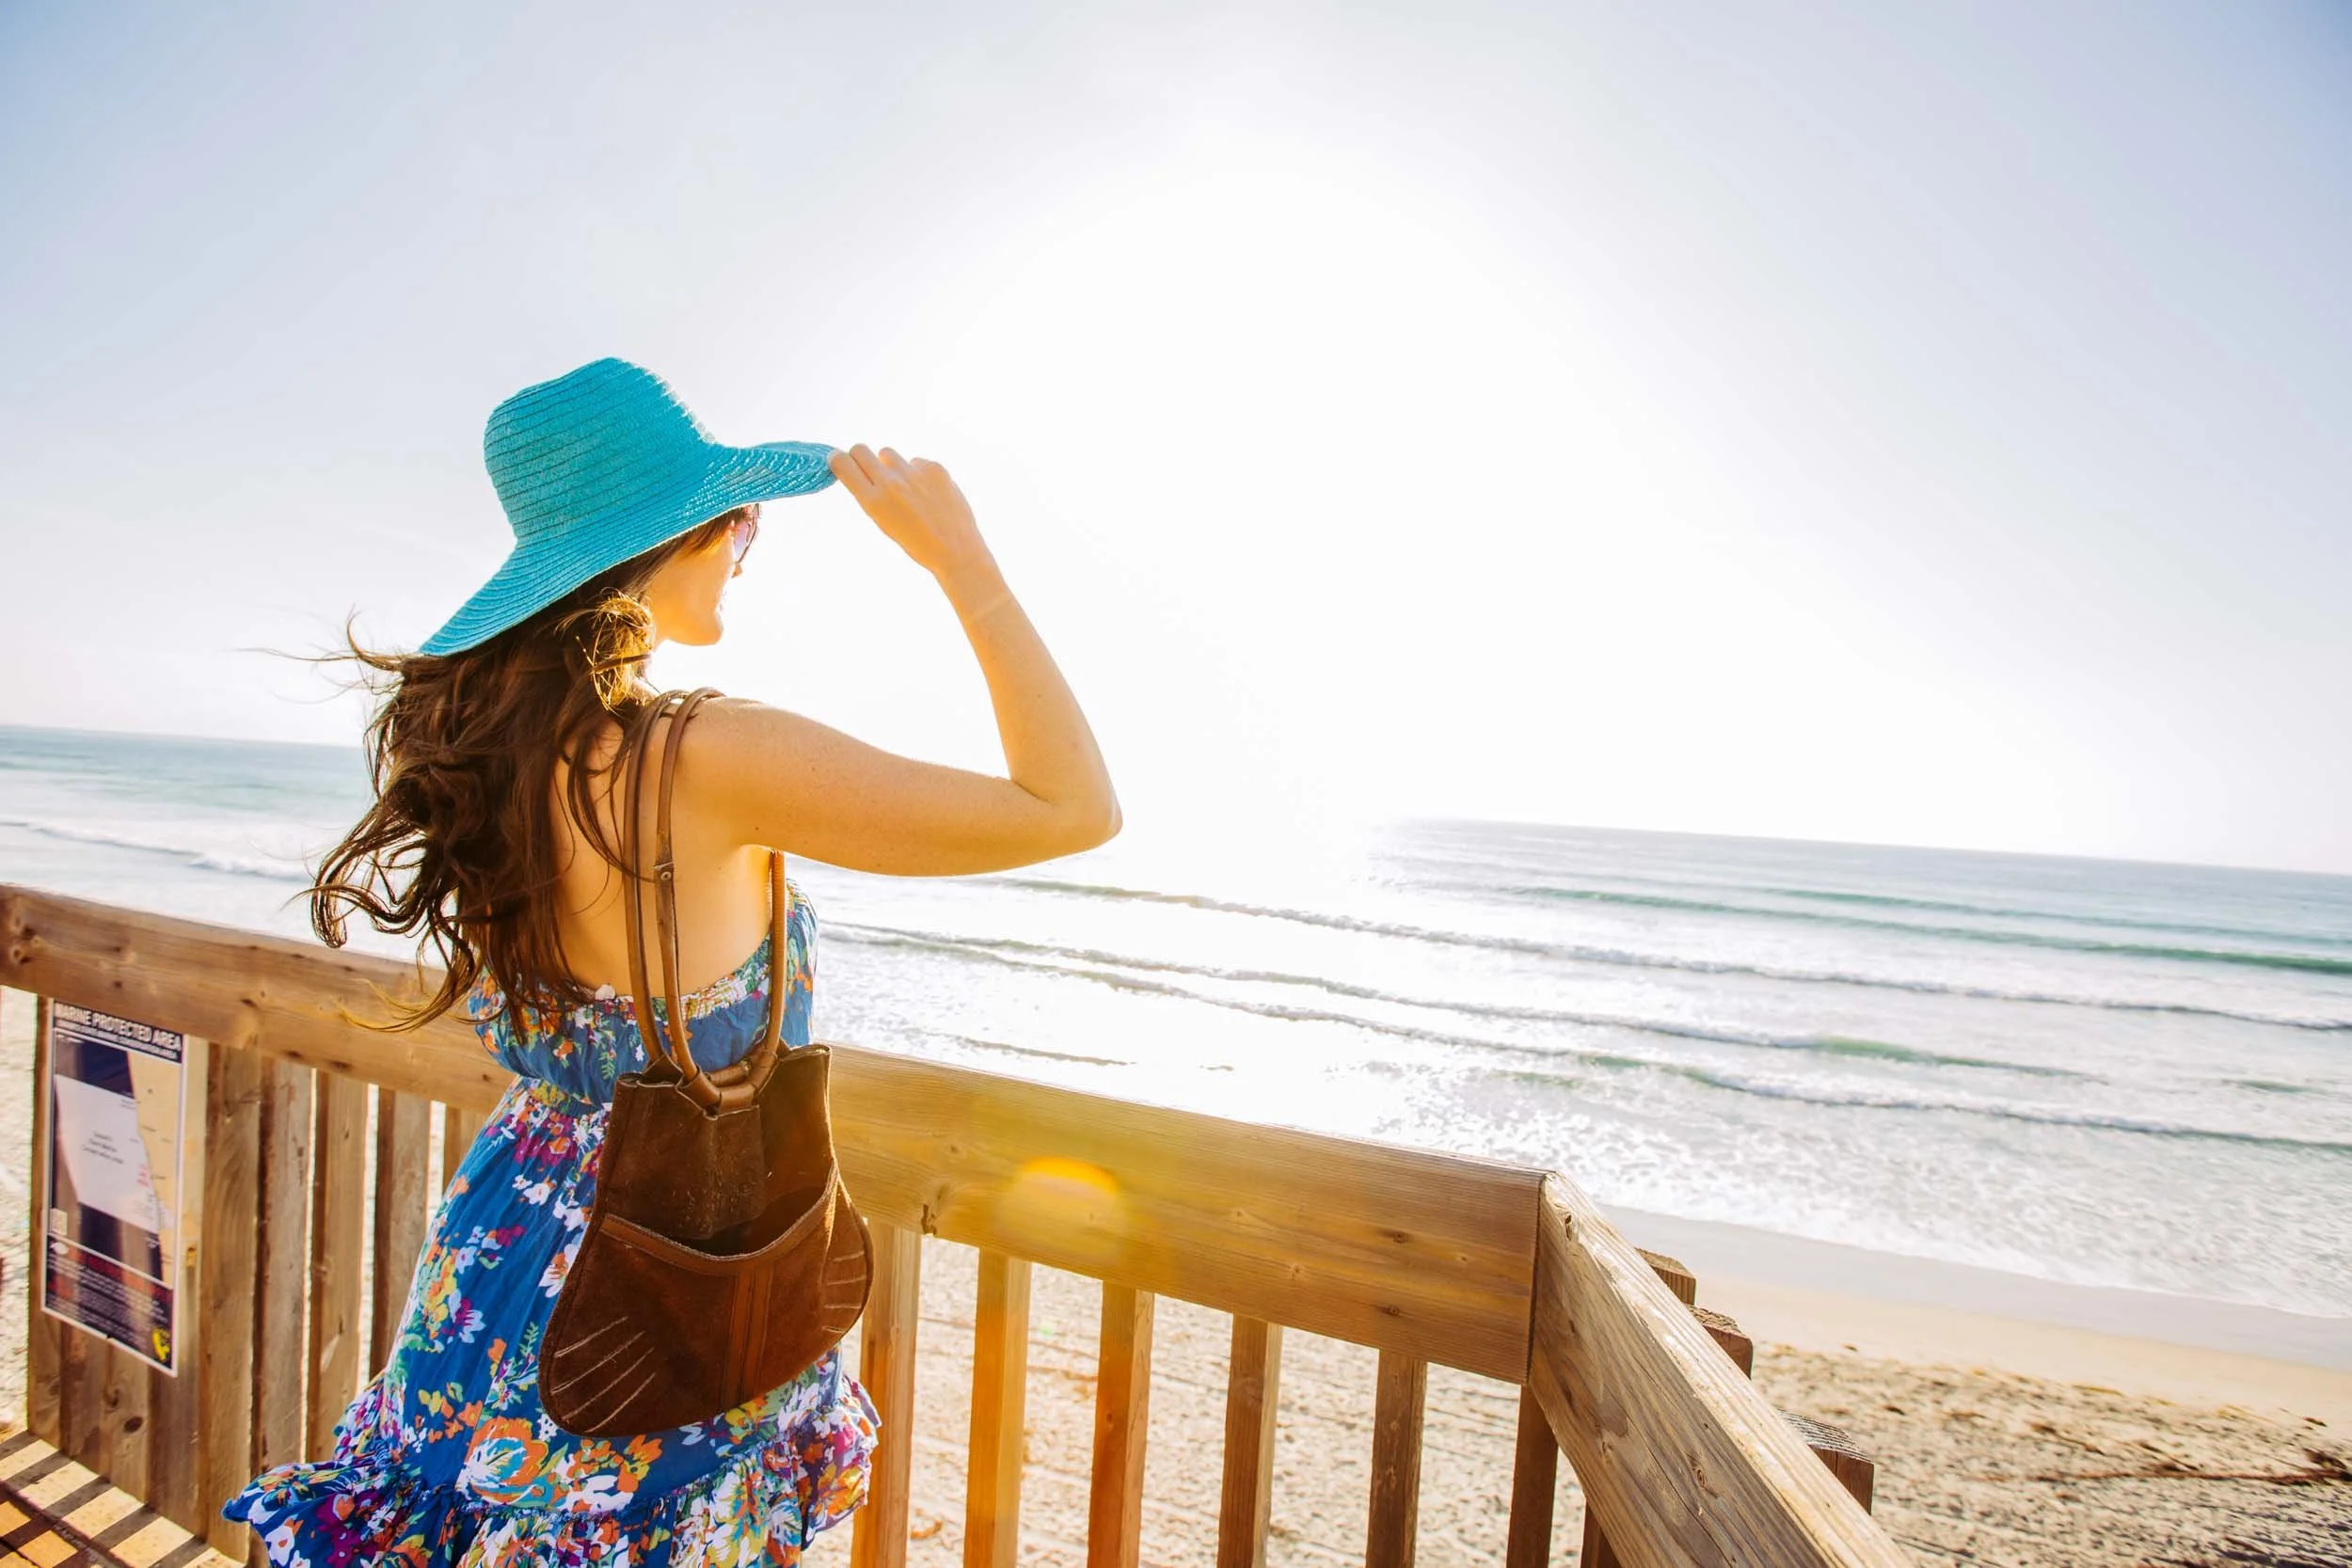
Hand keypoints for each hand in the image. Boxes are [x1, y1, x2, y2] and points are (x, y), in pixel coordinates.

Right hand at [828, 445, 994, 588]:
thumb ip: (871, 496)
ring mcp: (913, 473)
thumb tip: (860, 470)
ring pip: (888, 454)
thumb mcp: (884, 523)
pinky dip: (918, 473)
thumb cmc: (917, 543)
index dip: (838, 460)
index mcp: (873, 502)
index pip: (843, 464)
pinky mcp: (934, 468)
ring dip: (890, 466)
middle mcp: (890, 483)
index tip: (839, 461)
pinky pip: (915, 461)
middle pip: (861, 450)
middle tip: (869, 470)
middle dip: (860, 457)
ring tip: (905, 487)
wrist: (955, 549)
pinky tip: (929, 492)